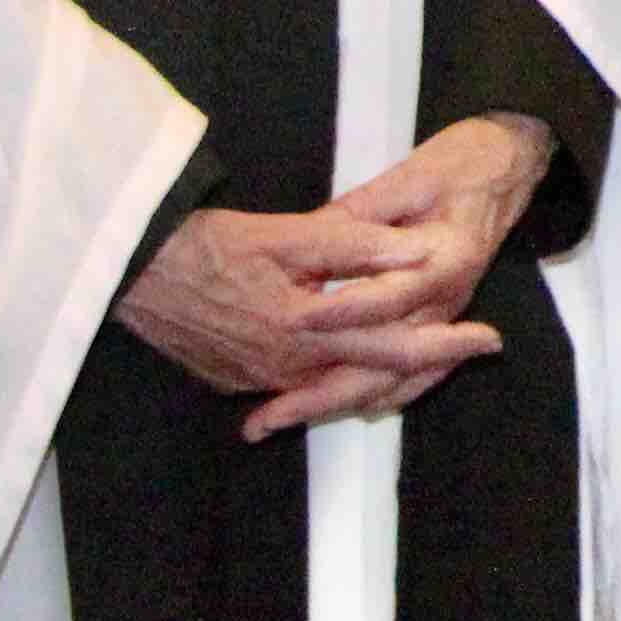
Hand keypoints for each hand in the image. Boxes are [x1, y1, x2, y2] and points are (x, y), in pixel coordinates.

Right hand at [115, 200, 470, 420]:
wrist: (131, 271)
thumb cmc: (209, 243)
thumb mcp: (291, 233)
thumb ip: (359, 246)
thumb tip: (420, 253)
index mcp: (307, 334)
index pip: (395, 348)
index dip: (447, 344)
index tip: (490, 339)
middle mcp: (285, 370)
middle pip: (372, 379)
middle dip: (426, 364)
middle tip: (471, 348)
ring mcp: (257, 381)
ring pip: (335, 387)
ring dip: (380, 374)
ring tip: (424, 352)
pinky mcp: (235, 381)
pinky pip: (298, 387)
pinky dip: (332, 377)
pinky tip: (350, 360)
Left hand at [247, 113, 557, 435]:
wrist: (508, 167)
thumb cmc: (460, 163)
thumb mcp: (408, 175)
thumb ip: (359, 214)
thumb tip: (305, 242)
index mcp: (446, 259)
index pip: (388, 298)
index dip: (342, 313)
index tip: (294, 327)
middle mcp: (449, 300)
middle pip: (388, 360)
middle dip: (325, 390)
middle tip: (268, 416)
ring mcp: (447, 316)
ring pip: (396, 379)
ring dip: (341, 403)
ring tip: (283, 421)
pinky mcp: (441, 321)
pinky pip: (413, 376)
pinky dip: (376, 397)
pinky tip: (338, 409)